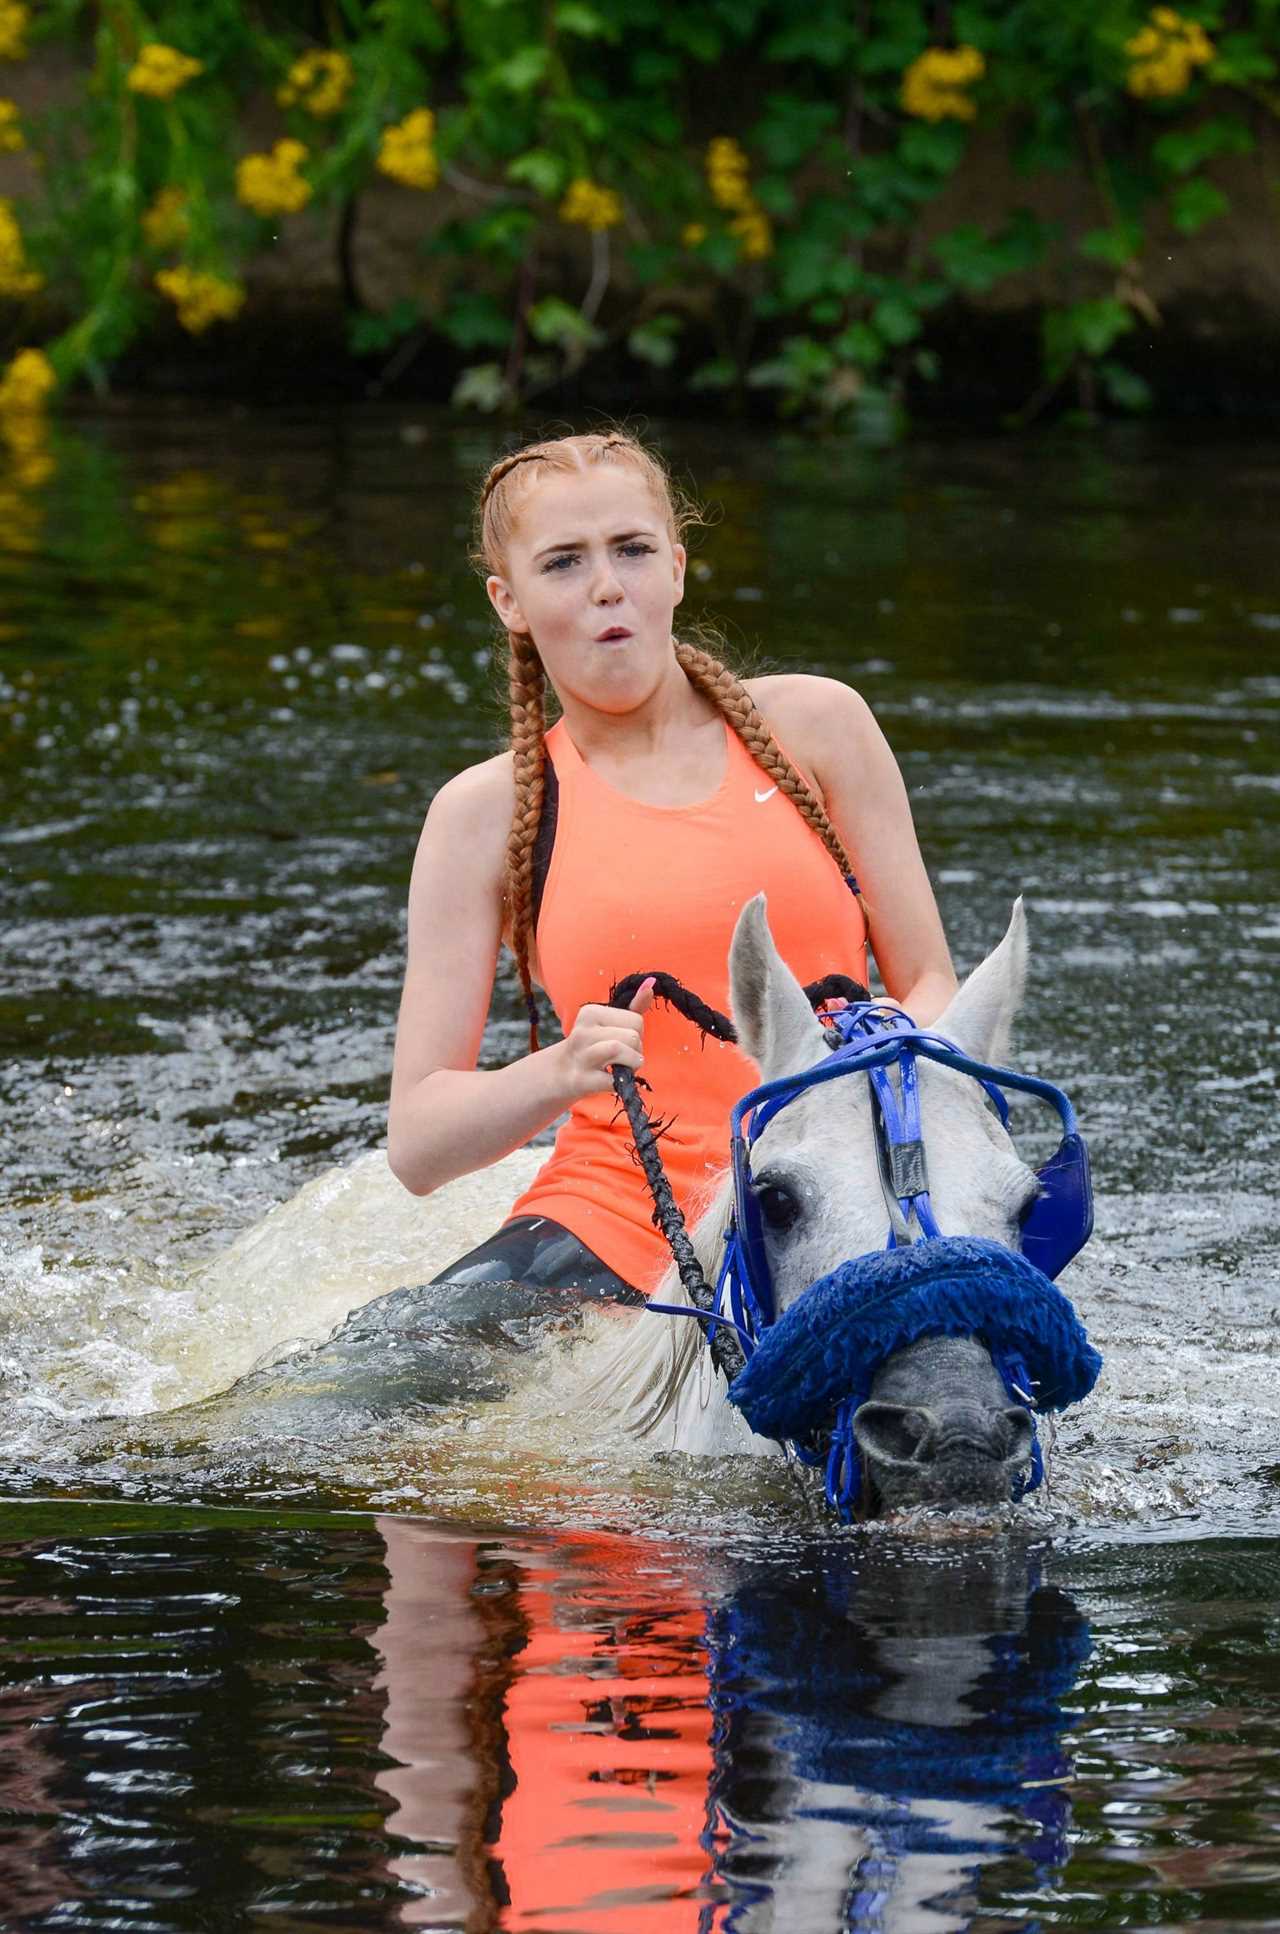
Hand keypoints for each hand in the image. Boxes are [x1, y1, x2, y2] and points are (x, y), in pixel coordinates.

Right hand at [555, 978, 654, 1098]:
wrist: (561, 1073)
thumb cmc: (593, 1046)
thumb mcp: (610, 1023)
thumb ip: (633, 1007)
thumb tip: (652, 984)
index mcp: (590, 1013)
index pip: (636, 1020)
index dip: (637, 1034)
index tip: (623, 1041)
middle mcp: (583, 1031)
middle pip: (632, 1037)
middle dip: (636, 1051)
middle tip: (623, 1058)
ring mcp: (581, 1055)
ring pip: (620, 1050)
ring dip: (631, 1065)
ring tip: (622, 1068)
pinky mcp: (581, 1079)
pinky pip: (613, 1080)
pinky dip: (620, 1083)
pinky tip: (612, 1080)